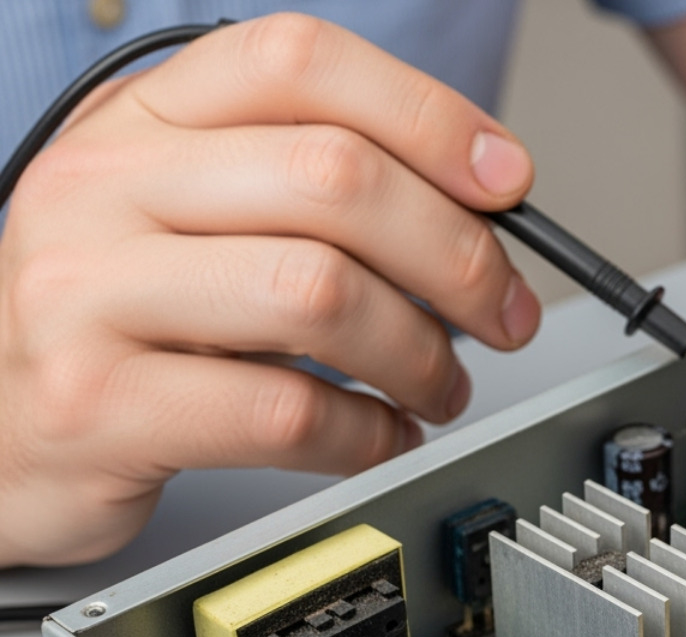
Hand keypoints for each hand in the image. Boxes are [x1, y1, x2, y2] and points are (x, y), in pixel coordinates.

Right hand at [0, 15, 541, 566]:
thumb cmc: (116, 316)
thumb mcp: (188, 214)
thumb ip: (303, 184)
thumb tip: (479, 204)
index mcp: (142, 118)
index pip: (300, 61)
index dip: (428, 114)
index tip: (507, 182)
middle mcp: (105, 185)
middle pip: (335, 179)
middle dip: (459, 255)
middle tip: (501, 313)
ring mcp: (88, 292)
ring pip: (318, 293)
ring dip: (419, 353)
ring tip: (439, 385)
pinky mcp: (99, 403)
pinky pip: (284, 412)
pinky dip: (366, 433)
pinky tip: (380, 435)